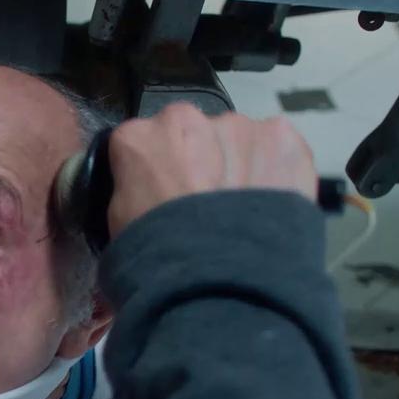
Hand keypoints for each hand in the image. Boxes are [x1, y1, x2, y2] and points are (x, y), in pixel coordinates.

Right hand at [106, 103, 317, 238]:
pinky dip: (274, 169)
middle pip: (192, 132)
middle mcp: (185, 119)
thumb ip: (131, 189)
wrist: (219, 280)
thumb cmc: (161, 257)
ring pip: (235, 139)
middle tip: (205, 202)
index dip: (155, 170)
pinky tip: (268, 203)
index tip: (164, 192)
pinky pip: (276, 147)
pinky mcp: (280, 137)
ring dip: (237, 164)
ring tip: (241, 210)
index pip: (143, 142)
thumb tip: (144, 189)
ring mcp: (236, 126)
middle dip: (198, 159)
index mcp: (137, 138)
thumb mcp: (118, 223)